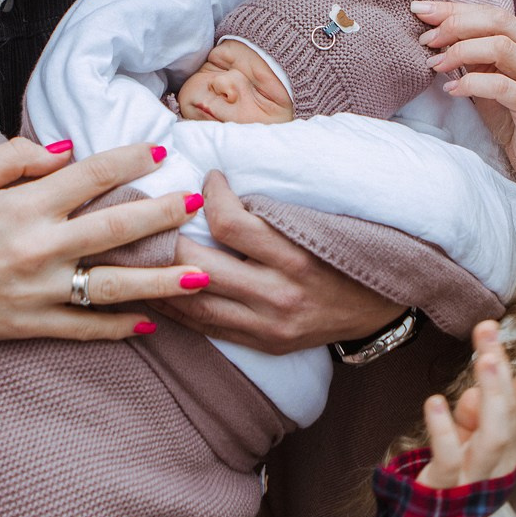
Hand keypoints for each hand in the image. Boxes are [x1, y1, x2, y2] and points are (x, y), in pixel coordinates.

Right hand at [0, 139, 210, 380]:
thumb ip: (15, 156)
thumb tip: (66, 150)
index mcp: (22, 207)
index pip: (90, 176)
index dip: (129, 160)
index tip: (161, 152)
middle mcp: (37, 248)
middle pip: (115, 228)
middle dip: (163, 214)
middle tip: (196, 204)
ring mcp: (38, 292)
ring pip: (113, 285)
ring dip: (161, 279)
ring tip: (201, 273)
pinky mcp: (32, 325)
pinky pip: (85, 328)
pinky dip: (119, 329)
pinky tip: (152, 323)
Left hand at [164, 172, 403, 353]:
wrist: (382, 309)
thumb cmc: (348, 252)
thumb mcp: (321, 222)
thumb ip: (275, 204)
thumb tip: (226, 173)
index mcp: (297, 256)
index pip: (232, 222)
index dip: (210, 193)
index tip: (210, 178)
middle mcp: (279, 294)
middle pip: (200, 266)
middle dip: (165, 238)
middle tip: (145, 215)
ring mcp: (268, 324)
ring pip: (194, 302)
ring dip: (157, 278)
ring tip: (133, 254)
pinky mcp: (262, 343)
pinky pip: (205, 327)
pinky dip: (174, 308)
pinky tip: (152, 290)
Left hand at [411, 0, 515, 174]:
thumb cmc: (508, 114)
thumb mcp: (488, 73)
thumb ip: (472, 49)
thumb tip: (433, 25)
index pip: (494, 13)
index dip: (456, 10)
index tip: (422, 11)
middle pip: (500, 22)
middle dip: (456, 25)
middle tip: (427, 38)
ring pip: (501, 48)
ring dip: (461, 52)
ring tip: (436, 63)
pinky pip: (501, 86)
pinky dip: (471, 84)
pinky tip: (451, 90)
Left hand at [420, 321, 515, 488]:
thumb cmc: (453, 472)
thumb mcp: (468, 436)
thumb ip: (476, 412)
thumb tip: (477, 392)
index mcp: (506, 447)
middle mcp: (498, 462)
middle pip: (509, 415)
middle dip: (503, 372)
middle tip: (490, 335)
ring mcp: (474, 477)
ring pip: (492, 436)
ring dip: (491, 394)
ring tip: (483, 359)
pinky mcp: (446, 488)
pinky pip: (449, 459)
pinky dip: (443, 429)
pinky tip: (435, 402)